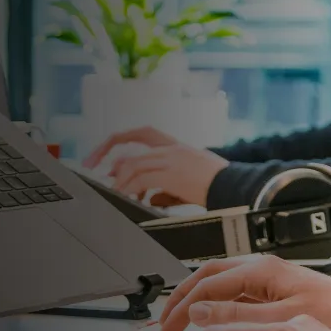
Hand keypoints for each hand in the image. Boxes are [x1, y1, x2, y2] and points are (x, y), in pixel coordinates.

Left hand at [86, 127, 226, 206]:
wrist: (238, 188)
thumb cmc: (219, 187)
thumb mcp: (190, 184)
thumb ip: (167, 190)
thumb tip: (150, 199)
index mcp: (176, 146)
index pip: (143, 132)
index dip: (121, 139)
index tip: (105, 153)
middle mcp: (172, 148)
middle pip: (131, 143)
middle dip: (106, 151)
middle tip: (93, 166)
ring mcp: (172, 159)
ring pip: (133, 163)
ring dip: (119, 178)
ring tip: (113, 191)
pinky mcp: (173, 174)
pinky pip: (142, 179)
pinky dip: (130, 188)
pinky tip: (127, 197)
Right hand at [157, 253, 330, 330]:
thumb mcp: (281, 320)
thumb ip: (238, 315)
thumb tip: (199, 312)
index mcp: (261, 269)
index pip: (206, 284)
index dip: (181, 308)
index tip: (166, 330)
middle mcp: (263, 269)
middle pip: (208, 278)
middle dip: (181, 299)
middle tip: (164, 325)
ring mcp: (270, 280)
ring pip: (221, 286)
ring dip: (198, 303)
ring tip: (181, 325)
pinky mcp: (277, 293)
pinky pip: (237, 296)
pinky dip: (217, 309)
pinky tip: (214, 328)